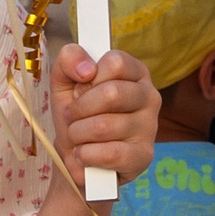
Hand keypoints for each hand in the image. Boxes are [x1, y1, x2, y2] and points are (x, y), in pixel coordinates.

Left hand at [48, 43, 157, 189]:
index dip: (88, 78)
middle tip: (73, 116)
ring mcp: (150, 127)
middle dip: (79, 108)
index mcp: (135, 72)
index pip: (116, 62)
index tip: (80, 89)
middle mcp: (149, 96)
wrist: (75, 156)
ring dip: (78, 134)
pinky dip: (85, 155)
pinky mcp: (143, 156)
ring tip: (78, 137)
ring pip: (104, 126)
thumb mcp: (64, 81)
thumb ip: (69, 59)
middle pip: (112, 93)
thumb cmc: (76, 114)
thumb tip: (87, 69)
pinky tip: (85, 154)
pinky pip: (109, 153)